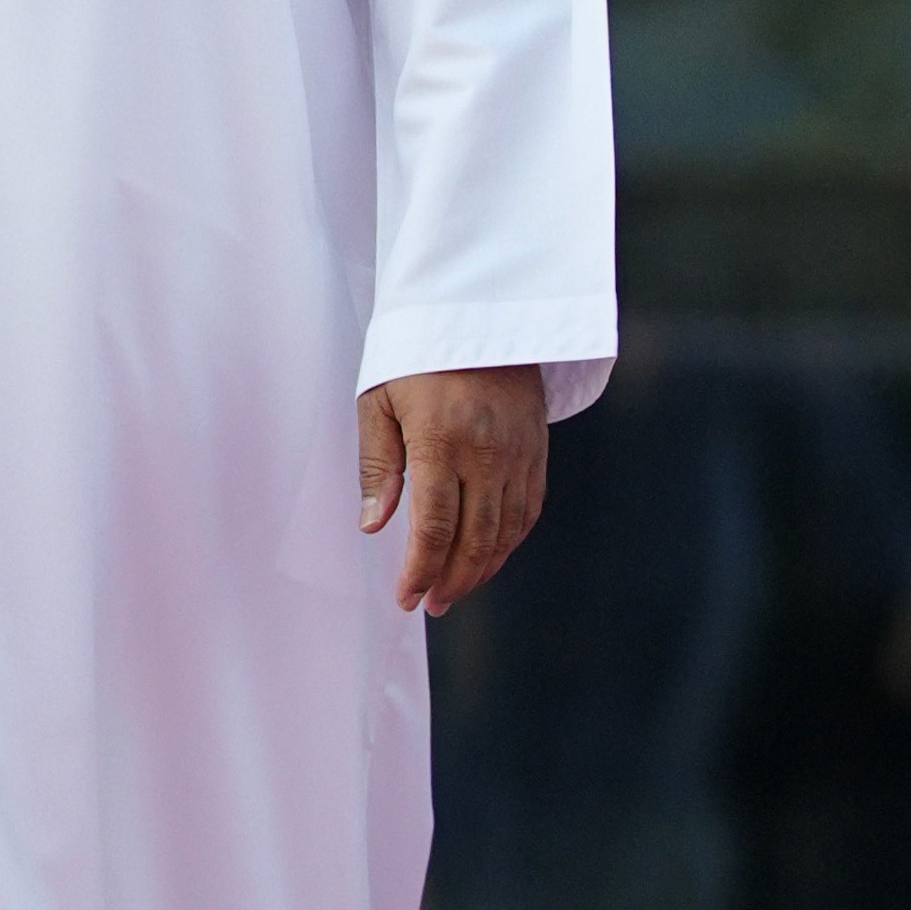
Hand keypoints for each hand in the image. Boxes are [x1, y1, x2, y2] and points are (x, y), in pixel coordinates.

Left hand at [360, 365, 548, 617]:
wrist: (480, 306)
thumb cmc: (417, 351)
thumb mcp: (379, 398)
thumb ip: (377, 465)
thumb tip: (374, 526)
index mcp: (441, 438)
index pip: (435, 527)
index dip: (420, 571)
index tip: (406, 597)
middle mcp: (487, 450)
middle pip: (475, 539)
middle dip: (451, 582)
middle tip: (429, 603)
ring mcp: (519, 450)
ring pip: (506, 532)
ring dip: (480, 569)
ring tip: (454, 588)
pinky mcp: (537, 446)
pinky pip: (528, 509)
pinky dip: (509, 541)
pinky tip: (488, 554)